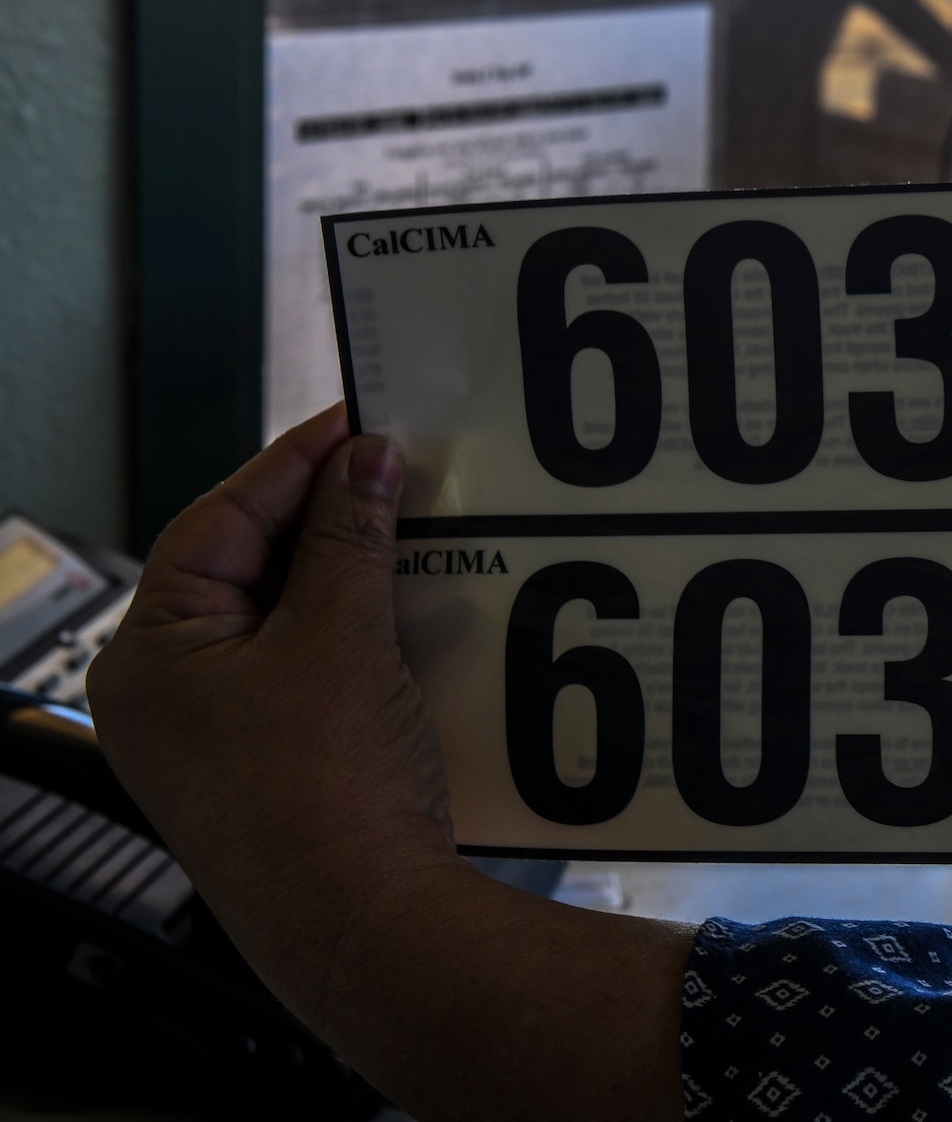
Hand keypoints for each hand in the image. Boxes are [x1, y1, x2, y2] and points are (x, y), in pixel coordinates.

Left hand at [90, 405, 455, 953]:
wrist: (363, 920)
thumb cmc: (325, 794)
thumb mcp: (342, 638)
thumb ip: (349, 538)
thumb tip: (366, 461)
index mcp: (149, 655)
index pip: (218, 521)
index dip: (294, 464)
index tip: (359, 424)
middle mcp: (166, 695)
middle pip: (243, 568)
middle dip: (321, 520)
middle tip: (393, 471)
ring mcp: (213, 736)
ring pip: (278, 620)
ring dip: (343, 575)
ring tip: (407, 533)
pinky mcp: (268, 766)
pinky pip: (303, 670)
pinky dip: (351, 632)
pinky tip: (405, 612)